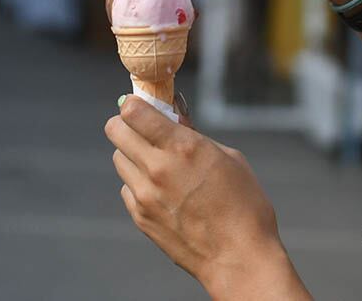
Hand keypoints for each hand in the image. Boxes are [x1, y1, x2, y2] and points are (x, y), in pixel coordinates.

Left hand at [105, 96, 288, 294]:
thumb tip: (174, 116)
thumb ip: (195, 135)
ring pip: (119, 159)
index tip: (139, 104)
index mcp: (182, 147)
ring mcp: (145, 195)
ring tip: (155, 160)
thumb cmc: (245, 206)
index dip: (134, 103)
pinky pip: (127, 188)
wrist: (239, 258)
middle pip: (115, 130)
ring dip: (132, 153)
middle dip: (125, 123)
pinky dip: (137, 182)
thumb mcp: (229, 158)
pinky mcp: (141, 217)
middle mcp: (157, 168)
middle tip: (141, 127)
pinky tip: (160, 189)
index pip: (134, 111)